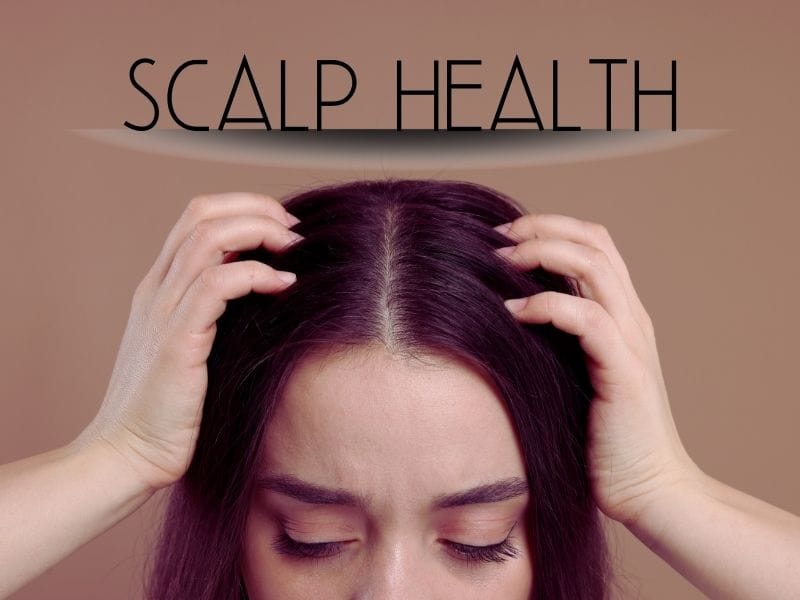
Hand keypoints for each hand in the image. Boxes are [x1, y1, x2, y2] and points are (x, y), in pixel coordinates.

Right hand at [75, 193, 302, 491]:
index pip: (196, 218)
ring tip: (293, 247)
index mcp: (159, 288)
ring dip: (260, 232)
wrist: (127, 455)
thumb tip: (264, 294)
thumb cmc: (169, 410)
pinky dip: (256, 274)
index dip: (242, 208)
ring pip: (209, 237)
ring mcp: (163, 311)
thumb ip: (217, 316)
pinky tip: (284, 285)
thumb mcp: (193, 349)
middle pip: (201, 213)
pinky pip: (218, 284)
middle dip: (255, 207)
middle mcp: (157, 290)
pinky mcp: (178, 339)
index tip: (281, 226)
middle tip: (293, 229)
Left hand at [494, 214, 703, 525]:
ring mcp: (631, 340)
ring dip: (542, 253)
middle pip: (594, 240)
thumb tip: (505, 312)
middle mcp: (631, 317)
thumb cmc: (603, 436)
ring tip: (500, 260)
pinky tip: (512, 312)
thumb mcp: (575, 374)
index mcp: (622, 314)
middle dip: (542, 227)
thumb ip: (557, 339)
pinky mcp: (623, 369)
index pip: (594, 243)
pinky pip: (586, 317)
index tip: (504, 237)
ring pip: (594, 264)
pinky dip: (545, 305)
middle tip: (496, 236)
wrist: (647, 488)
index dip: (551, 228)